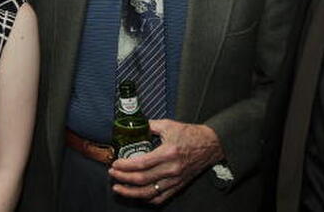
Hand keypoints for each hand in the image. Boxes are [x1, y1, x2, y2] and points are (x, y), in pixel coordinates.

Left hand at [109, 119, 223, 204]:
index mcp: (168, 153)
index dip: (125, 166)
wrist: (211, 145)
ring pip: (149, 193)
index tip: (115, 164)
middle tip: (113, 174)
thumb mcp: (169, 125)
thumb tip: (135, 125)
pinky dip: (146, 199)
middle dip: (123, 178)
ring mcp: (175, 180)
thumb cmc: (190, 134)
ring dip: (130, 192)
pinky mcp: (178, 186)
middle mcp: (171, 169)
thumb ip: (150, 125)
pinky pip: (160, 198)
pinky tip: (137, 195)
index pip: (141, 164)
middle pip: (141, 179)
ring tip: (119, 188)